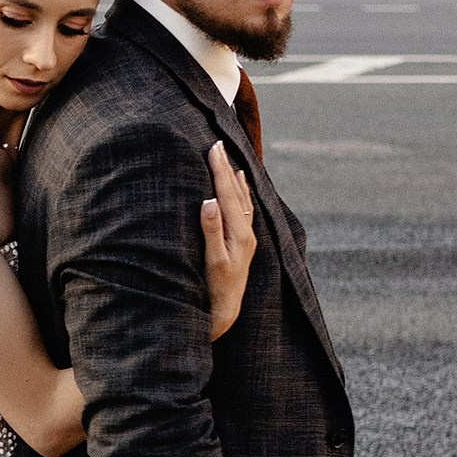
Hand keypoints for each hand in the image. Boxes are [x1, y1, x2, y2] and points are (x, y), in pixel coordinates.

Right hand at [201, 143, 257, 339]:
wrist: (226, 311)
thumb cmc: (215, 288)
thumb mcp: (211, 260)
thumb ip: (212, 230)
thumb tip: (209, 200)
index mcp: (239, 233)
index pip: (227, 193)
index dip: (219, 170)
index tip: (213, 148)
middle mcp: (247, 232)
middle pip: (237, 193)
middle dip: (226, 168)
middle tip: (218, 144)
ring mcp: (247, 238)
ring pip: (242, 200)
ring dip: (235, 179)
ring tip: (231, 161)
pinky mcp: (243, 243)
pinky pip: (244, 210)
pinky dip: (241, 195)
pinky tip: (240, 188)